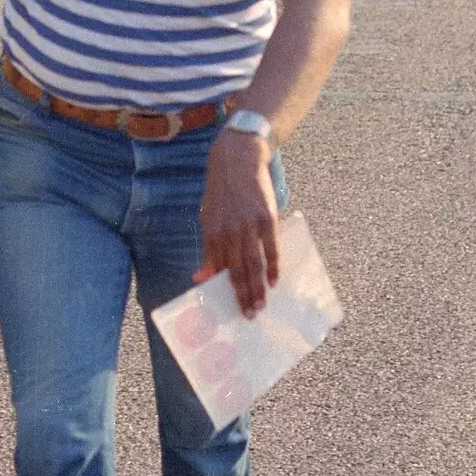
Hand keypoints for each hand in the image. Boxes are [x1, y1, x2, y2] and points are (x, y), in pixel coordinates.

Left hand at [195, 130, 279, 315]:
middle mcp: (228, 232)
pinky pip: (270, 248)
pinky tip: (275, 281)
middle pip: (236, 271)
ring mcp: (248, 225)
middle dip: (243, 296)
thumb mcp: (207, 219)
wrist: (236, 159)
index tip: (229, 309)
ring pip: (253, 263)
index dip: (224, 291)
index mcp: (212, 234)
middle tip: (249, 316)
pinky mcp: (266, 218)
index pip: (218, 270)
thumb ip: (208, 249)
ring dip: (258, 287)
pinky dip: (273, 266)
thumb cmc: (221, 192)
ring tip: (262, 306)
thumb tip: (200, 277)